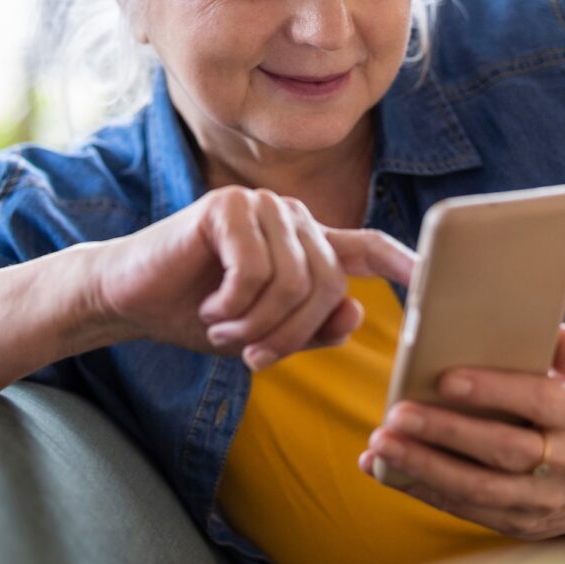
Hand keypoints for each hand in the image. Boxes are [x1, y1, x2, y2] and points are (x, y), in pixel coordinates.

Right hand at [94, 185, 415, 368]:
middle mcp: (290, 216)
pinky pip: (256, 270)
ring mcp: (261, 206)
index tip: (433, 286)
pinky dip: (233, 304)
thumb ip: (311, 329)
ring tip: (223, 329)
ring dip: (257, 323)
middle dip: (293, 333)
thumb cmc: (197, 314)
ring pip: (293, 281)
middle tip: (254, 358)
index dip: (404, 265)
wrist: (131, 299)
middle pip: (327, 284)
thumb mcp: (262, 334)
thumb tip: (354, 315)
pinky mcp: (227, 207)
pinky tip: (209, 306)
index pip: (368, 247)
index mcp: (306, 243)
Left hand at [356, 323, 564, 539]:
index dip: (494, 390)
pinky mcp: (517, 524)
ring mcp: (541, 500)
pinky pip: (464, 509)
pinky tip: (384, 470)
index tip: (446, 379)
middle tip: (397, 413)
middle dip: (446, 433)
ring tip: (381, 444)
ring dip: (424, 467)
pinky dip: (421, 490)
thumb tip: (545, 327)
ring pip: (478, 488)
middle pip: (503, 450)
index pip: (540, 401)